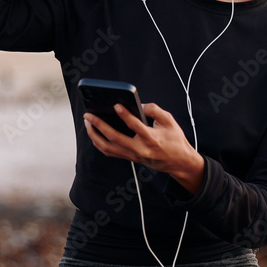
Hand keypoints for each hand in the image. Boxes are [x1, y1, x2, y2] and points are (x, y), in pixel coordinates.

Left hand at [83, 102, 205, 193]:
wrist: (178, 162)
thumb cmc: (174, 140)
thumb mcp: (169, 121)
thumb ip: (155, 110)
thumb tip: (139, 105)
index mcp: (151, 138)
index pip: (135, 125)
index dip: (125, 114)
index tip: (115, 105)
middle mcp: (140, 149)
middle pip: (114, 138)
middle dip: (99, 125)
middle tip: (89, 115)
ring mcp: (133, 155)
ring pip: (108, 147)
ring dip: (94, 135)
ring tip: (88, 123)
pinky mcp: (130, 158)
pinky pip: (110, 152)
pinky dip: (99, 143)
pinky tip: (94, 133)